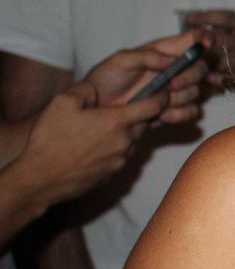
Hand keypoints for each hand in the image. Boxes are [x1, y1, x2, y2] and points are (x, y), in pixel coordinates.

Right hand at [14, 83, 164, 206]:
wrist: (39, 178)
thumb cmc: (49, 139)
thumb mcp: (62, 102)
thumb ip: (86, 90)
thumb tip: (97, 89)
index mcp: (117, 122)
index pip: (155, 106)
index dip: (161, 96)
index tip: (162, 91)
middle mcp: (124, 142)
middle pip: (144, 124)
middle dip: (138, 115)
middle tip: (122, 109)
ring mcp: (119, 161)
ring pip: (132, 141)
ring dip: (124, 133)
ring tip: (101, 129)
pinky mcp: (111, 175)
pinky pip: (120, 157)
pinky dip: (113, 149)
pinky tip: (93, 147)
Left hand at [86, 31, 211, 124]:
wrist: (97, 108)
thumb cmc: (105, 79)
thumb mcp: (121, 60)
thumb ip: (147, 56)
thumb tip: (173, 60)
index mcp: (163, 52)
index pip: (191, 39)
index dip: (204, 39)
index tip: (207, 44)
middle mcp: (174, 70)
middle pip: (202, 67)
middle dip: (192, 76)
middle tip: (172, 84)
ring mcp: (175, 91)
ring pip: (197, 91)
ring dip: (181, 98)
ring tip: (159, 103)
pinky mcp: (174, 110)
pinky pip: (192, 112)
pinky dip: (180, 114)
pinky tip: (162, 116)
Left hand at [182, 9, 234, 82]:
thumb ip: (232, 28)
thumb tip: (203, 28)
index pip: (224, 17)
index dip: (204, 16)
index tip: (186, 18)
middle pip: (220, 40)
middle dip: (202, 46)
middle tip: (186, 52)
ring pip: (224, 61)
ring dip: (209, 66)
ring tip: (195, 70)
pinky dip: (223, 80)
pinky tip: (215, 81)